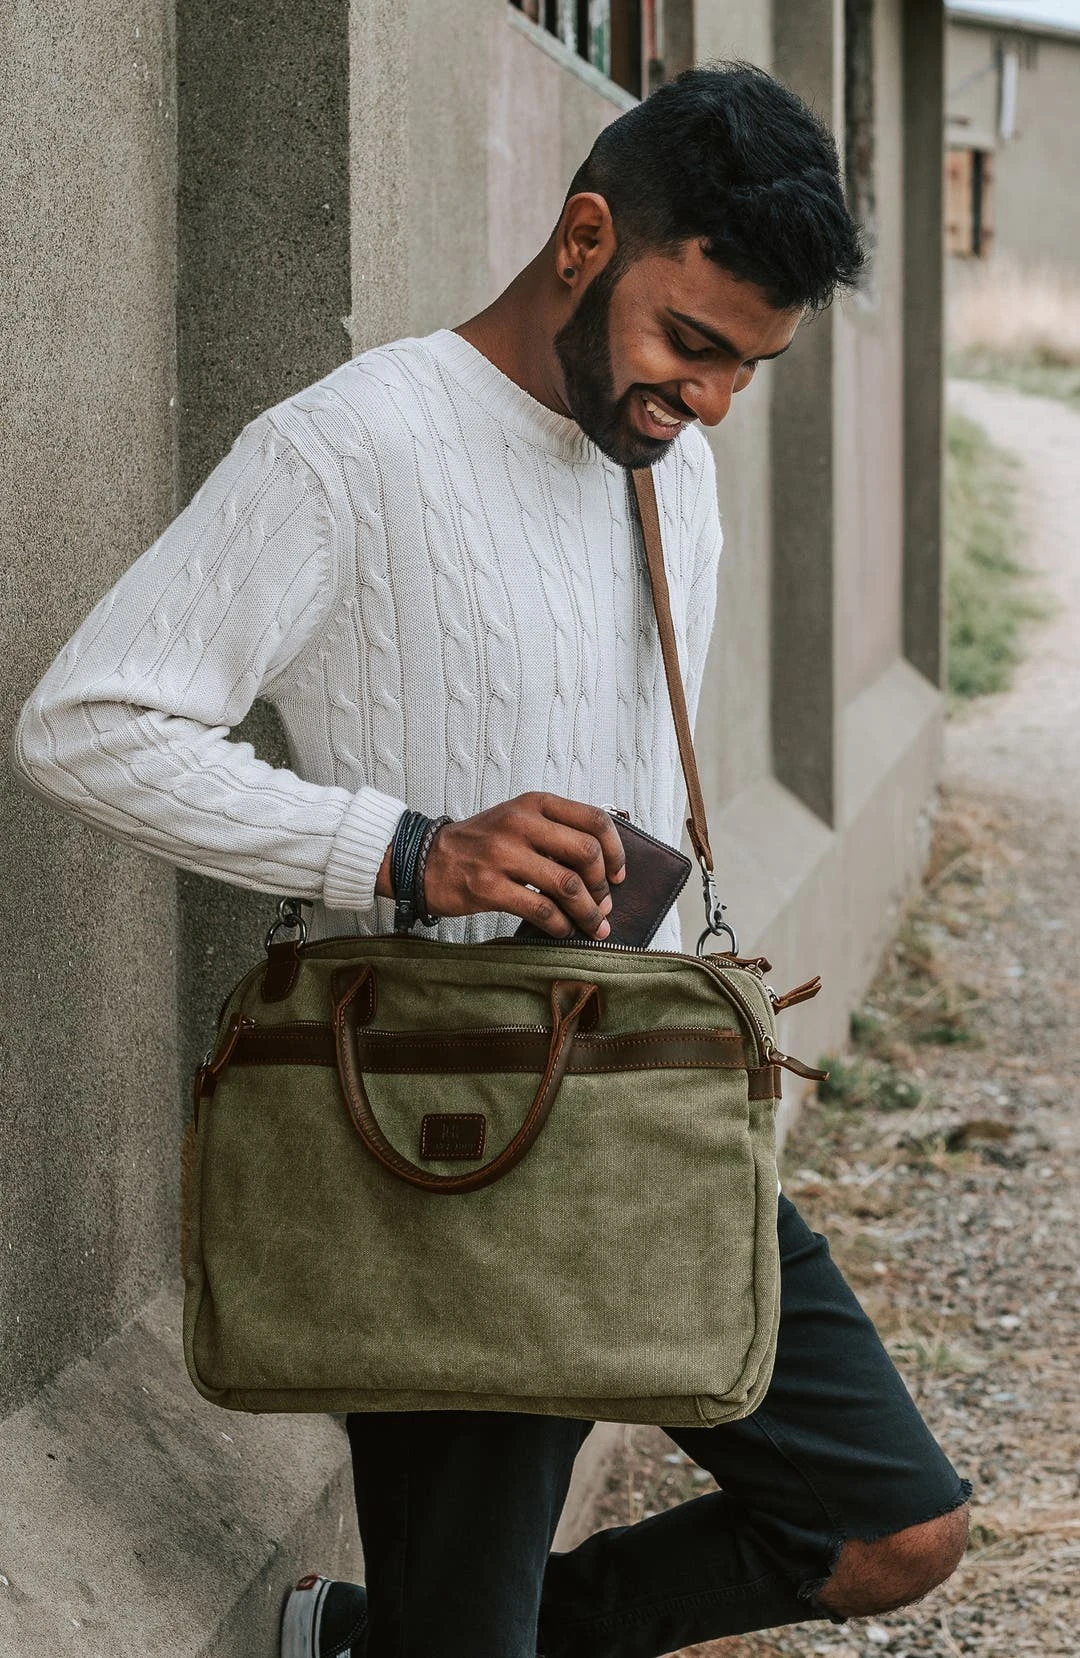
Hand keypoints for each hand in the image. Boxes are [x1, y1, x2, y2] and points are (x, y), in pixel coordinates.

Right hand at [381, 794, 626, 938]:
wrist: (426, 859)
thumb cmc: (482, 843)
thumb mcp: (519, 820)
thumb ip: (556, 832)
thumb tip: (604, 866)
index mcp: (535, 804)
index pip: (594, 821)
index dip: (615, 851)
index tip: (618, 876)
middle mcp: (521, 823)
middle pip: (586, 853)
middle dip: (602, 887)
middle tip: (603, 906)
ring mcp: (503, 854)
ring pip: (567, 885)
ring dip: (588, 912)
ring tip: (594, 927)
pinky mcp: (489, 886)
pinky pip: (541, 910)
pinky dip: (560, 926)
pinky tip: (563, 931)